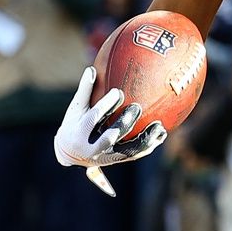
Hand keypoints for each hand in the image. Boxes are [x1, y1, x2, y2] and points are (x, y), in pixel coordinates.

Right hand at [52, 67, 166, 196]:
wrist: (71, 154)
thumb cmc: (74, 124)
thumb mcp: (75, 108)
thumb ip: (85, 90)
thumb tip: (92, 69)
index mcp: (79, 132)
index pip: (93, 118)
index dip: (106, 105)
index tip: (118, 92)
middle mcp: (91, 148)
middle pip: (110, 137)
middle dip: (124, 123)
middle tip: (137, 107)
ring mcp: (105, 157)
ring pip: (127, 151)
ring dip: (144, 140)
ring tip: (158, 127)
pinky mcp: (116, 161)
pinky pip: (134, 155)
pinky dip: (148, 146)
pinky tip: (160, 134)